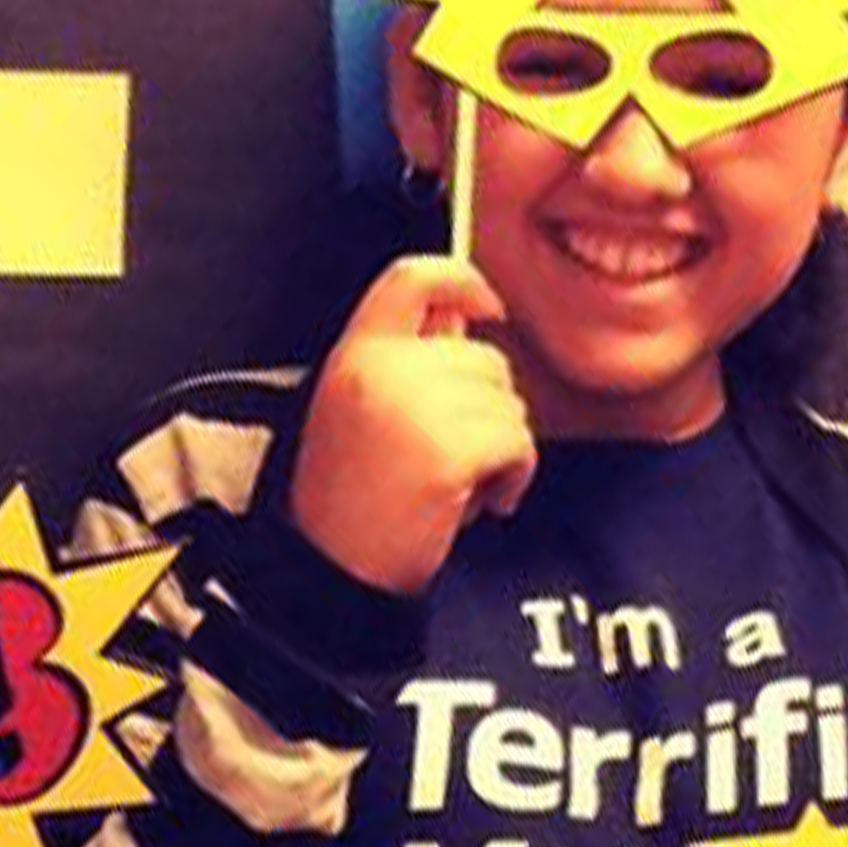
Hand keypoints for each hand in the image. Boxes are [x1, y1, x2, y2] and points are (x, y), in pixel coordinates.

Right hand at [285, 255, 536, 595]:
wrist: (330, 570)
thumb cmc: (349, 498)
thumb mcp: (359, 407)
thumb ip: (406, 359)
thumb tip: (466, 319)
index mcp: (355, 353)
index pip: (412, 277)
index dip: (461, 280)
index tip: (489, 306)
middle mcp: (382, 369)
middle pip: (483, 357)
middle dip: (488, 407)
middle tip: (456, 454)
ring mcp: (413, 408)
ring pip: (507, 402)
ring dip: (502, 447)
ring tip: (461, 482)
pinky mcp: (446, 452)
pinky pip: (517, 443)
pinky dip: (515, 476)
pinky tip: (482, 503)